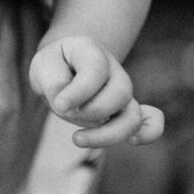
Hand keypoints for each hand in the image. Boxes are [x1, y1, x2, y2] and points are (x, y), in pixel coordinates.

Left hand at [29, 36, 163, 148]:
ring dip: (109, 134)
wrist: (63, 68)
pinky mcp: (125, 112)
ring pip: (132, 116)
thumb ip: (53, 82)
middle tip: (64, 112)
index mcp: (92, 52)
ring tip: (77, 139)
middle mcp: (114, 72)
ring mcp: (123, 93)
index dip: (79, 92)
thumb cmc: (53, 66)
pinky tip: (133, 141)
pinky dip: (148, 133)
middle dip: (92, 111)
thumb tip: (64, 105)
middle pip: (120, 93)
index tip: (59, 105)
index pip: (96, 71)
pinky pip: (149, 122)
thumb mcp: (43, 65)